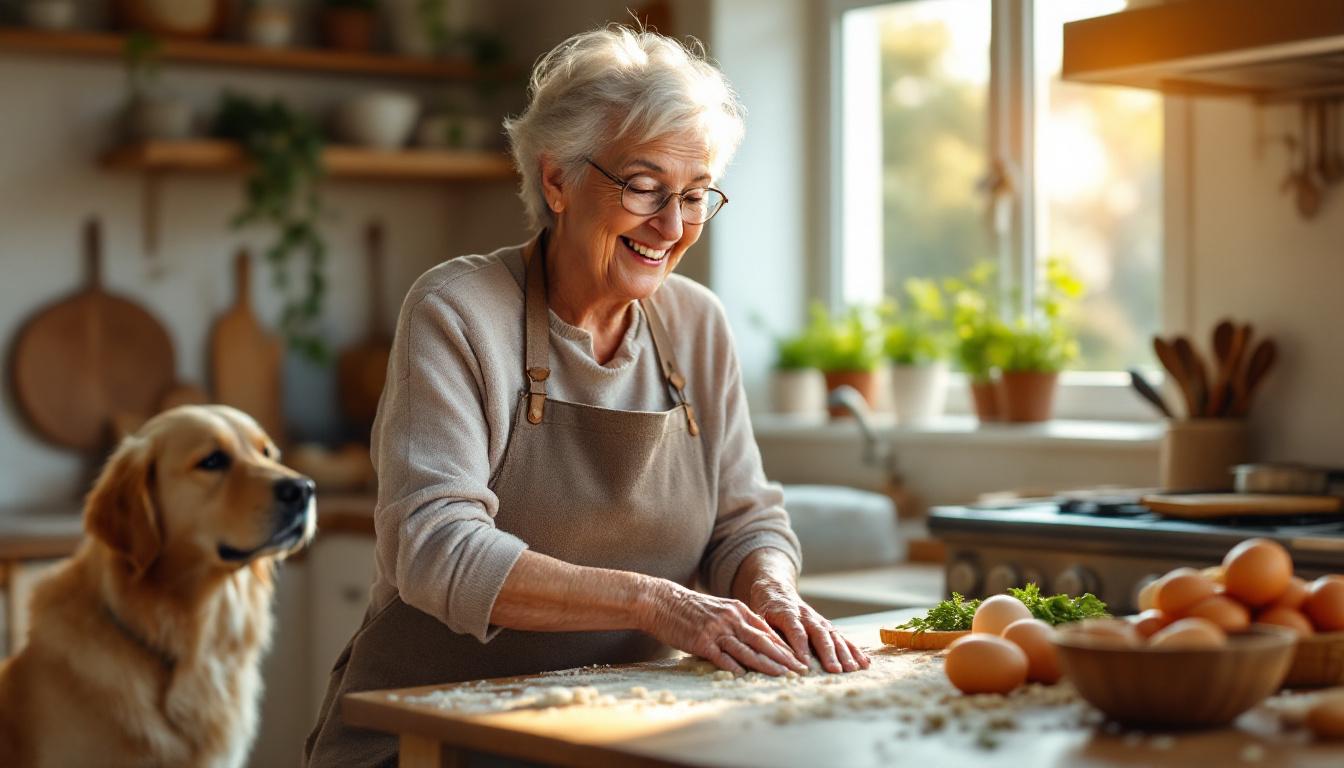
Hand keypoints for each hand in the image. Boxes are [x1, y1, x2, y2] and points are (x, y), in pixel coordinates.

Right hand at [636, 580, 808, 675]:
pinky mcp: (701, 642)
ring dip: (766, 664)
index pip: (767, 631)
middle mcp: (731, 619)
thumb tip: (757, 639)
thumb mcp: (720, 609)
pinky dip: (733, 666)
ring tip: (783, 674)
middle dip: (784, 657)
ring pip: (747, 650)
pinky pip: (721, 656)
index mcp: (738, 610)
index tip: (799, 657)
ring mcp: (716, 630)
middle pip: (763, 641)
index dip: (785, 646)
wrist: (662, 601)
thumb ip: (738, 622)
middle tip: (801, 669)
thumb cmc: (690, 608)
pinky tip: (744, 675)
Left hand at [748, 579, 870, 673]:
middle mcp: (807, 615)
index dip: (801, 647)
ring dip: (844, 653)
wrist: (775, 589)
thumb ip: (762, 632)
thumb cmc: (763, 608)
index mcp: (787, 612)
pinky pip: (843, 638)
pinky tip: (864, 663)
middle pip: (820, 634)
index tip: (806, 664)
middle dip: (829, 653)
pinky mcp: (827, 626)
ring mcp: (819, 620)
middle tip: (836, 670)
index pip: (796, 630)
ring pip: (834, 636)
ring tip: (852, 669)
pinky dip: (854, 650)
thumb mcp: (757, 616)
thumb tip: (762, 652)